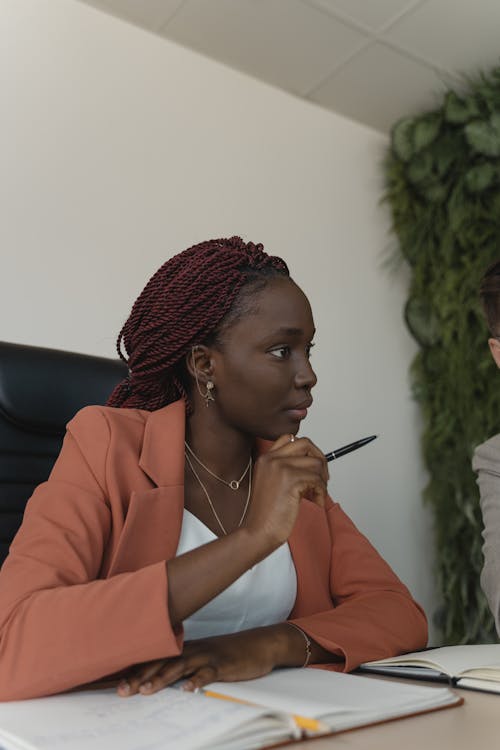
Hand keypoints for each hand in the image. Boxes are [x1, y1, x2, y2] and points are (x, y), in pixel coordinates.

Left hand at [117, 628, 283, 696]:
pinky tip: (188, 690)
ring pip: (180, 667)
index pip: (156, 659)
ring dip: (162, 678)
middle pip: (162, 662)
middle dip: (141, 676)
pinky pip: (209, 673)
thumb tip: (160, 678)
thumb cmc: (228, 653)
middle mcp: (192, 651)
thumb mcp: (203, 657)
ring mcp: (207, 657)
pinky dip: (198, 681)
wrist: (258, 644)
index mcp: (185, 650)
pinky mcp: (223, 665)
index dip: (137, 671)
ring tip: (146, 690)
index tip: (118, 683)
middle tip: (123, 690)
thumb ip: (183, 664)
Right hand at [242, 435, 328, 548]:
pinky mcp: (291, 480)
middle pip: (306, 444)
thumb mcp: (271, 482)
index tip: (311, 466)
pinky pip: (318, 479)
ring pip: (316, 462)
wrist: (258, 531)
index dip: (306, 450)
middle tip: (322, 478)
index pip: (290, 438)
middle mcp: (272, 459)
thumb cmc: (266, 513)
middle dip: (319, 459)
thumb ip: (285, 468)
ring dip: (322, 480)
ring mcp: (281, 467)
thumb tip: (312, 461)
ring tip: (316, 494)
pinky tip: (315, 502)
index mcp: (265, 458)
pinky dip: (321, 492)